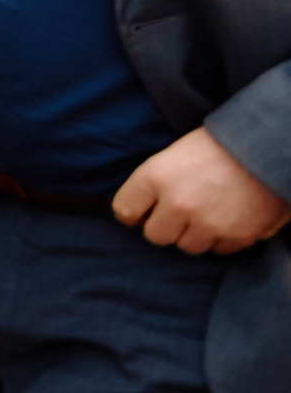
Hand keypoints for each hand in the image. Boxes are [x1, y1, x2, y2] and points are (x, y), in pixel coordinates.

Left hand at [114, 128, 290, 254]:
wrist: (268, 145)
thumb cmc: (219, 144)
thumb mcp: (175, 154)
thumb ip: (155, 183)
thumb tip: (139, 209)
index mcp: (155, 176)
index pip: (124, 210)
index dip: (133, 213)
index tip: (141, 212)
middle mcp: (178, 203)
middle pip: (155, 236)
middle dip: (165, 227)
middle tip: (179, 214)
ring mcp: (208, 223)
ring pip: (187, 246)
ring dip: (194, 234)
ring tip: (208, 212)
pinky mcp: (236, 235)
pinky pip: (219, 248)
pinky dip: (222, 238)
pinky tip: (229, 217)